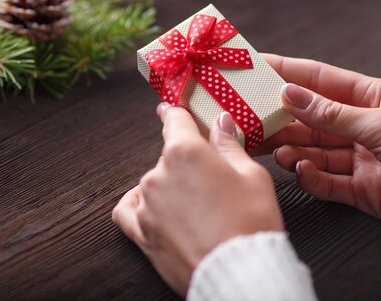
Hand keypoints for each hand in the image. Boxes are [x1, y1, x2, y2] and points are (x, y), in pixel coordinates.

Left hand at [112, 104, 283, 295]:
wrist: (240, 272)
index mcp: (185, 152)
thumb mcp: (252, 175)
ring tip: (197, 205)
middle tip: (212, 180)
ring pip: (154, 183)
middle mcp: (158, 173)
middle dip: (188, 162)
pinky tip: (151, 206)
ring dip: (170, 186)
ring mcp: (147, 204)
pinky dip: (138, 205)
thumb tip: (221, 122)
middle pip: (169, 156)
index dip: (174, 112)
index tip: (169, 108)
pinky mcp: (141, 232)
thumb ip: (229, 144)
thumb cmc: (251, 221)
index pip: (174, 121)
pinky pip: (128, 211)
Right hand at [259, 54, 380, 236]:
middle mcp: (362, 126)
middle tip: (250, 119)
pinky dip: (312, 177)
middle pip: (311, 119)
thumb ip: (331, 114)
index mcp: (372, 97)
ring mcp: (361, 157)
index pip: (321, 80)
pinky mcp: (363, 188)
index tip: (255, 66)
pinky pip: (328, 181)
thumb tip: (289, 93)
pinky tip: (302, 172)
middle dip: (282, 119)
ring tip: (274, 151)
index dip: (287, 72)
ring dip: (293, 150)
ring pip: (315, 150)